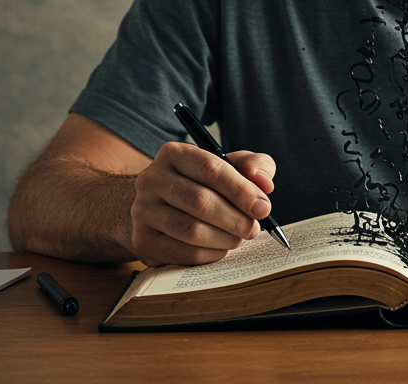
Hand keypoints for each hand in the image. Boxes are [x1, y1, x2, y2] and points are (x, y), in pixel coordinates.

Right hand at [129, 142, 276, 266]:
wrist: (159, 208)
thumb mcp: (228, 166)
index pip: (210, 169)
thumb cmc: (202, 184)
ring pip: (193, 230)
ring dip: (225, 238)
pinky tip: (220, 247)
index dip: (241, 190)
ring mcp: (142, 211)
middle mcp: (151, 179)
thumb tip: (264, 184)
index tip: (263, 207)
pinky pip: (185, 253)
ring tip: (238, 238)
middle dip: (236, 218)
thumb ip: (253, 166)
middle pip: (201, 201)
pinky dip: (211, 254)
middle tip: (253, 229)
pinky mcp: (143, 241)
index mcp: (173, 154)